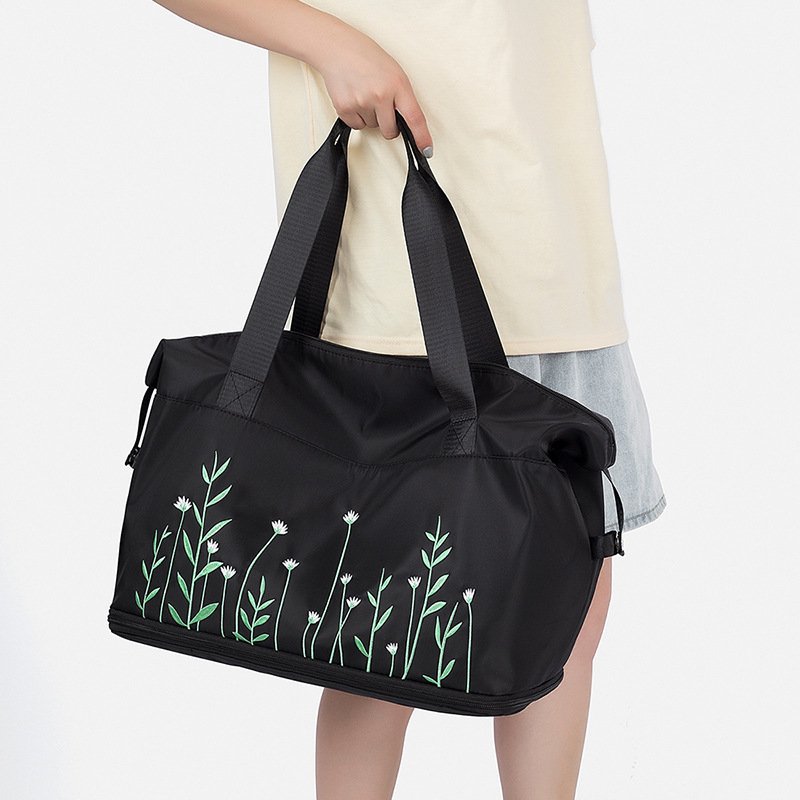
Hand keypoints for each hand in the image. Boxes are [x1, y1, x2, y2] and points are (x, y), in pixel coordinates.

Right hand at [311, 23, 433, 156]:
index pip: (414, 118)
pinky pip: (357, 126)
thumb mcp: (393, 73)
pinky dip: (356, 117)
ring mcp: (362, 102)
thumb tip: (405, 123)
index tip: (426, 150)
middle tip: (381, 107)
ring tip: (364, 93)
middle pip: (390, 131)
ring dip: (370, 116)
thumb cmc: (367, 58)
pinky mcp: (345, 108)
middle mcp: (381, 94)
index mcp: (398, 84)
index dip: (421, 137)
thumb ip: (401, 97)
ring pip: (372, 127)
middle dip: (388, 125)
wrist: (338, 48)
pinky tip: (354, 98)